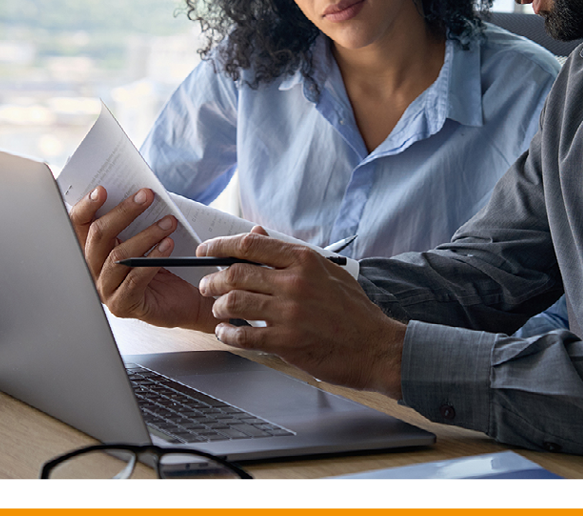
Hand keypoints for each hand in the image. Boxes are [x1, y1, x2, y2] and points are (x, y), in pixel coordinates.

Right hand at [70, 186, 216, 331]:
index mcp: (93, 250)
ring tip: (169, 222)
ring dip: (146, 234)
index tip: (102, 190)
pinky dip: (152, 259)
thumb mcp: (145, 238)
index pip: (78, 225)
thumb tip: (138, 193)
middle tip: (147, 196)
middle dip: (124, 212)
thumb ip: (134, 220)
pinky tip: (168, 245)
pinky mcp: (122, 305)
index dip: (86, 206)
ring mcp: (105, 289)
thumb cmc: (164, 265)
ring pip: (118, 256)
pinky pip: (134, 278)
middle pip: (99, 236)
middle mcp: (93, 270)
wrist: (185, 299)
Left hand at [197, 228, 405, 397]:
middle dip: (213, 279)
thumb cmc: (353, 311)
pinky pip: (243, 335)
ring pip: (234, 302)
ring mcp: (290, 313)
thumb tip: (258, 235)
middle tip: (206, 285)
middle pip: (235, 273)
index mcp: (304, 261)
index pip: (250, 245)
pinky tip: (226, 333)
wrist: (375, 347)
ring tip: (217, 310)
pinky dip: (228, 334)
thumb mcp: (326, 272)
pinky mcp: (286, 341)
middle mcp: (295, 283)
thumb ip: (291, 255)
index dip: (220, 245)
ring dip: (218, 307)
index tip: (206, 250)